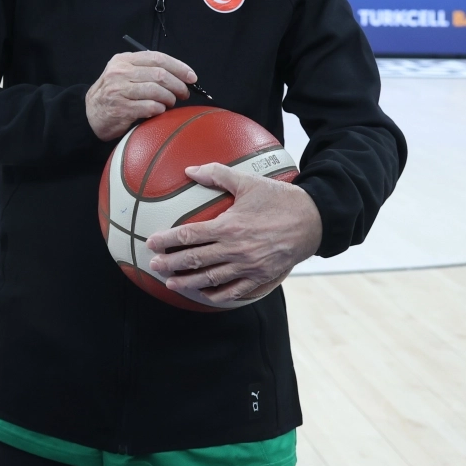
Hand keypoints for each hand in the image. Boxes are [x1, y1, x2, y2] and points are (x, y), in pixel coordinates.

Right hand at [85, 51, 197, 140]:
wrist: (90, 114)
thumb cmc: (113, 94)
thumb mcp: (123, 74)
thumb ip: (144, 70)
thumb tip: (179, 75)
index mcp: (123, 60)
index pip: (157, 58)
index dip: (179, 67)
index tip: (192, 77)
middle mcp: (120, 72)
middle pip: (160, 74)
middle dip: (178, 85)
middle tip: (184, 94)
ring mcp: (119, 90)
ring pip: (156, 90)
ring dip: (169, 99)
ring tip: (170, 104)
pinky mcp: (121, 108)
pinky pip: (150, 107)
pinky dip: (160, 109)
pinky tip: (159, 111)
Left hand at [145, 162, 322, 308]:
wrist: (314, 220)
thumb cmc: (279, 199)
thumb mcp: (247, 182)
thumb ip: (216, 174)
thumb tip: (189, 170)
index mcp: (229, 226)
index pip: (189, 235)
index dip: (167, 241)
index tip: (151, 243)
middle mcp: (235, 249)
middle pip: (195, 260)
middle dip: (171, 264)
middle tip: (154, 266)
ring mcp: (249, 266)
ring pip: (211, 279)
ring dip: (188, 282)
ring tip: (171, 284)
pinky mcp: (262, 277)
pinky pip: (236, 291)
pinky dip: (218, 295)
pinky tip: (206, 294)